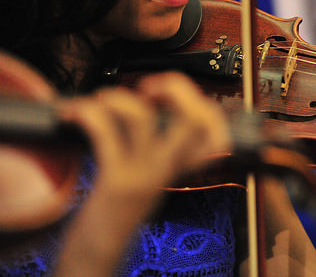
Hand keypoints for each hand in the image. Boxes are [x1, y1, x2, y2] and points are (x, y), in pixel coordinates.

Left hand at [55, 72, 230, 276]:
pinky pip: (106, 134)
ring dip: (119, 97)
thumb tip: (146, 103)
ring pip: (144, 118)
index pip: (218, 132)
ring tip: (103, 99)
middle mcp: (169, 169)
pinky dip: (89, 113)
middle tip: (150, 86)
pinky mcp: (116, 183)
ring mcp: (145, 176)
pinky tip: (75, 114)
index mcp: (179, 167)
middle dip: (176, 87)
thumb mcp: (149, 175)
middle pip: (196, 119)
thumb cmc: (118, 208)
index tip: (178, 95)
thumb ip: (156, 145)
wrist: (99, 251)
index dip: (206, 105)